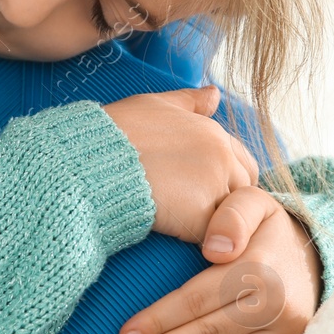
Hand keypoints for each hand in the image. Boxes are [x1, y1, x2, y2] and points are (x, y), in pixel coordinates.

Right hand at [100, 85, 260, 243]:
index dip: (226, 179)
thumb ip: (190, 103)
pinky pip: (211, 236)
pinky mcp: (201, 217)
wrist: (89, 162)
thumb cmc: (113, 134)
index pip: (244, 163)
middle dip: (226, 201)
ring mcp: (215, 187)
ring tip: (181, 222)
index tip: (202, 190)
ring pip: (230, 215)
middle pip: (243, 190)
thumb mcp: (154, 106)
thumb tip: (215, 94)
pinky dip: (197, 239)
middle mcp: (222, 157)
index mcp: (214, 132)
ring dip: (213, 220)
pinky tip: (173, 233)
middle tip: (192, 210)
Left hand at [117, 186, 320, 333]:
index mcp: (259, 269)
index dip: (160, 319)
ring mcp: (286, 332)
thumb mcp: (253, 202)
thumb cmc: (268, 227)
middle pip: (210, 333)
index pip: (199, 298)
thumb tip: (214, 249)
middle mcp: (276, 306)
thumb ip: (232, 215)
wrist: (318, 254)